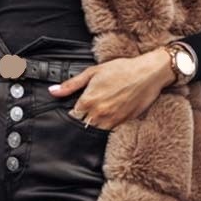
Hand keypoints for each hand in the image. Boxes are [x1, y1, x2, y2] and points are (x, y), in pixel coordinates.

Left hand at [47, 47, 176, 130]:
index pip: (72, 116)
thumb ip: (71, 84)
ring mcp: (112, 120)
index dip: (72, 113)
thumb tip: (53, 91)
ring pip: (96, 130)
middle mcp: (99, 114)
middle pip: (83, 125)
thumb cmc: (122, 70)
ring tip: (99, 112)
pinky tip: (111, 113)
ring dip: (94, 123)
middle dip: (83, 119)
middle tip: (87, 110)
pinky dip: (107, 124)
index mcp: (88, 101)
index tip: (75, 109)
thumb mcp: (93, 72)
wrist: (148, 73)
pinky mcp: (124, 123)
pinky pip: (110, 130)